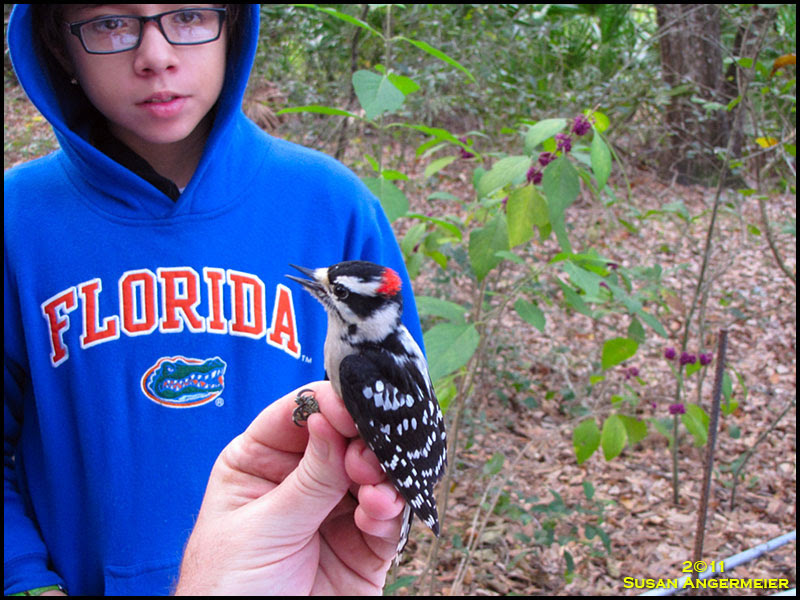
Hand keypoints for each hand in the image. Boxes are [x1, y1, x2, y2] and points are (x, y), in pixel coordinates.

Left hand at [174, 382, 405, 594]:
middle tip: (363, 457)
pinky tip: (377, 514)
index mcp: (260, 462)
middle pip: (343, 439)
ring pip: (372, 475)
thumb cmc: (227, 591)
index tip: (347, 409)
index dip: (325, 405)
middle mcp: (300, 481)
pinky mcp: (364, 548)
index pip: (297, 416)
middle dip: (360, 441)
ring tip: (373, 490)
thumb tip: (332, 418)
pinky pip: (388, 519)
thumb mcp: (260, 529)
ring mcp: (334, 513)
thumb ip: (306, 479)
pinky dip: (390, 511)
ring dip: (380, 476)